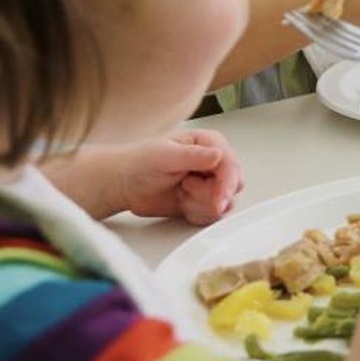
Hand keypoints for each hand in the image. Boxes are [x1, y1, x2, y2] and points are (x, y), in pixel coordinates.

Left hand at [115, 129, 244, 224]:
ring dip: (199, 204)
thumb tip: (218, 155)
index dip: (227, 184)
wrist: (125, 184)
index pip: (231, 165)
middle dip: (209, 195)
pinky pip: (213, 216)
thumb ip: (193, 155)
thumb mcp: (164, 155)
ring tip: (179, 192)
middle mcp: (215, 162)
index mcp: (210, 143)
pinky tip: (181, 203)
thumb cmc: (141, 163)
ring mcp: (212, 183)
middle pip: (233, 186)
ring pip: (225, 204)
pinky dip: (196, 214)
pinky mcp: (206, 201)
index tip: (219, 201)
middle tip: (185, 188)